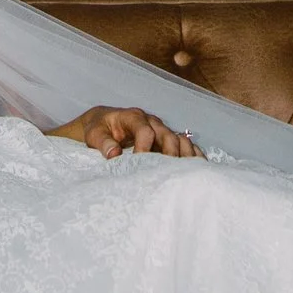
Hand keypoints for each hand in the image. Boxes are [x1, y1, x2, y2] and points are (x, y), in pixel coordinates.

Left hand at [52, 106, 200, 161]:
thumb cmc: (98, 128)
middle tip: (167, 175)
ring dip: (185, 156)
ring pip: (180, 140)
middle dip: (170, 155)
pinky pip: (185, 145)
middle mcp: (152, 122)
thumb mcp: (94, 133)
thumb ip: (103, 142)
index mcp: (134, 117)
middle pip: (168, 136)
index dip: (145, 148)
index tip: (139, 164)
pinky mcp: (166, 140)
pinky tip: (198, 169)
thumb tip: (113, 154)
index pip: (145, 131)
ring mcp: (162, 130)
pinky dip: (192, 156)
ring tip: (188, 174)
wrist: (103, 123)